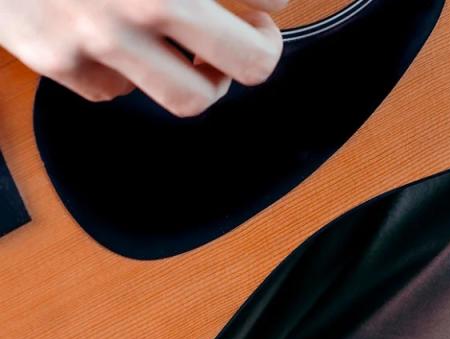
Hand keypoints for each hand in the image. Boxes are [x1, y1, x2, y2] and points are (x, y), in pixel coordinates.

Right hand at [0, 0, 286, 116]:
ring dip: (205, 79)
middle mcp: (141, 1)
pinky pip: (119, 91)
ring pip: (192, 97)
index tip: (269, 3)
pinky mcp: (55, 60)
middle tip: (255, 34)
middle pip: (251, 64)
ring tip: (198, 55)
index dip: (274, 1)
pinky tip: (121, 44)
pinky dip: (129, 73)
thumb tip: (270, 0)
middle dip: (261, 51)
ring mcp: (97, 37)